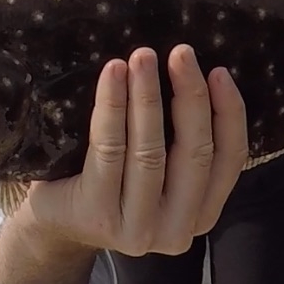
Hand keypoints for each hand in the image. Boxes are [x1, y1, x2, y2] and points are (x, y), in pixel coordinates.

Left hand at [21, 44, 248, 256]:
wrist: (54, 221)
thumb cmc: (113, 183)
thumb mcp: (160, 173)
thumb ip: (183, 145)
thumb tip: (197, 76)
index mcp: (201, 215)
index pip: (229, 160)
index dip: (229, 113)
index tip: (219, 71)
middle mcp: (176, 230)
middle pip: (194, 153)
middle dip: (190, 96)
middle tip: (181, 53)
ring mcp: (137, 228)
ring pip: (150, 151)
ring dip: (148, 96)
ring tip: (143, 57)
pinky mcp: (98, 214)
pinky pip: (109, 148)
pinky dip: (112, 105)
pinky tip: (113, 73)